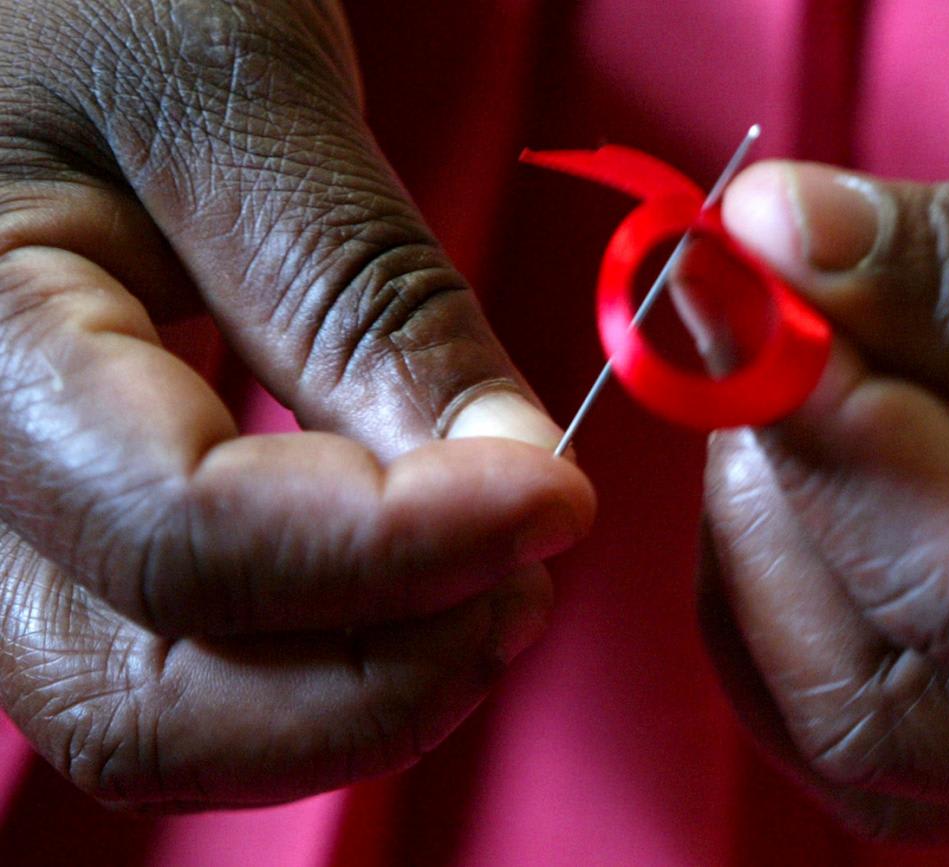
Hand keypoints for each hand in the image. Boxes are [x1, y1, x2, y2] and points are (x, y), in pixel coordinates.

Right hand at [0, 0, 593, 809]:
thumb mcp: (238, 101)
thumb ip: (368, 301)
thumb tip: (511, 474)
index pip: (185, 538)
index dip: (398, 549)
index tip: (556, 499)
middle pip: (143, 697)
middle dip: (371, 678)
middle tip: (525, 583)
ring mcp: (0, 514)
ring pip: (156, 706)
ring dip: (347, 690)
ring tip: (486, 587)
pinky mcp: (67, 511)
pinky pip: (175, 652)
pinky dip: (312, 654)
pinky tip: (411, 579)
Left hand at [700, 65, 948, 840]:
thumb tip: (778, 240)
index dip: (818, 432)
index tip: (752, 287)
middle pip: (869, 715)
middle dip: (772, 520)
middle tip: (772, 345)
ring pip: (846, 728)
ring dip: (764, 562)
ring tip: (801, 397)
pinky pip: (868, 687)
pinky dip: (797, 581)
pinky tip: (826, 461)